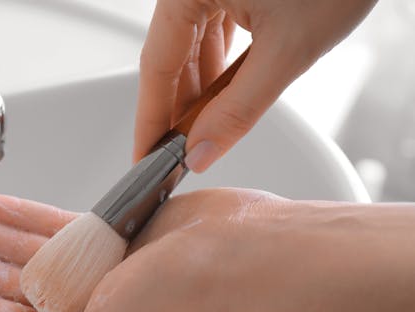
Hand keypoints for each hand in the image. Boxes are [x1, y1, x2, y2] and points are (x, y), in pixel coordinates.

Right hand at [134, 0, 376, 169]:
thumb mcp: (288, 51)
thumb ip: (239, 110)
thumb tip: (202, 150)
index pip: (156, 65)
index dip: (150, 118)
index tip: (146, 157)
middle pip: (171, 57)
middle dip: (177, 109)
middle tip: (178, 154)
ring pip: (191, 46)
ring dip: (199, 90)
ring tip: (204, 130)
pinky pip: (213, 30)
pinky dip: (217, 66)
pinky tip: (222, 95)